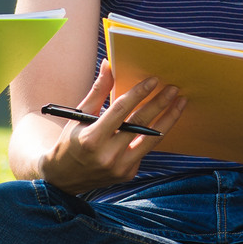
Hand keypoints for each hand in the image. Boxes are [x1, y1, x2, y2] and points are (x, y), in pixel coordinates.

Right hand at [38, 61, 186, 192]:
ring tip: (180, 102)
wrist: (63, 179)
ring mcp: (120, 167)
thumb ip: (97, 91)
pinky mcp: (128, 174)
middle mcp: (107, 156)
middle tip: (173, 88)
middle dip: (159, 104)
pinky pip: (145, 149)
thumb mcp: (79, 116)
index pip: (120, 111)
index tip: (153, 80)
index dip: (138, 94)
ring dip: (168, 119)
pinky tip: (166, 119)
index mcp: (92, 139)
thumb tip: (109, 64)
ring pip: (151, 139)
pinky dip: (154, 134)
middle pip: (140, 124)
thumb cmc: (70, 142)